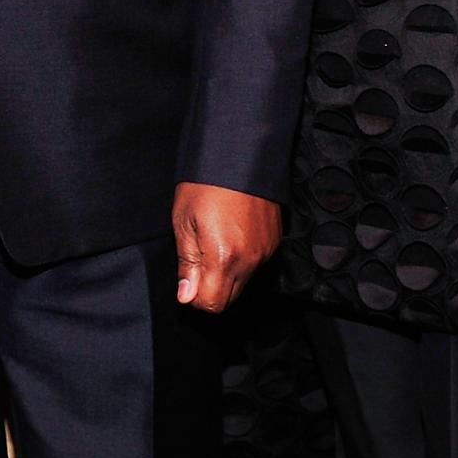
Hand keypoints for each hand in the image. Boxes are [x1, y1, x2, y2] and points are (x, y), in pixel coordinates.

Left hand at [172, 183, 280, 312]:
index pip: (211, 304)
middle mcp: (250, 260)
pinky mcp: (274, 242)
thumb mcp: (183, 221)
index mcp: (224, 257)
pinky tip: (231, 234)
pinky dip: (242, 259)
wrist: (239, 153)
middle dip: (210, 288)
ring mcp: (265, 251)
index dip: (194, 297)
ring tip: (214, 240)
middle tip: (198, 259)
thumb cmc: (207, 182)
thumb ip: (187, 263)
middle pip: (229, 299)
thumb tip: (187, 295)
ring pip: (243, 282)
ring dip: (226, 273)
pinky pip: (256, 264)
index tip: (187, 280)